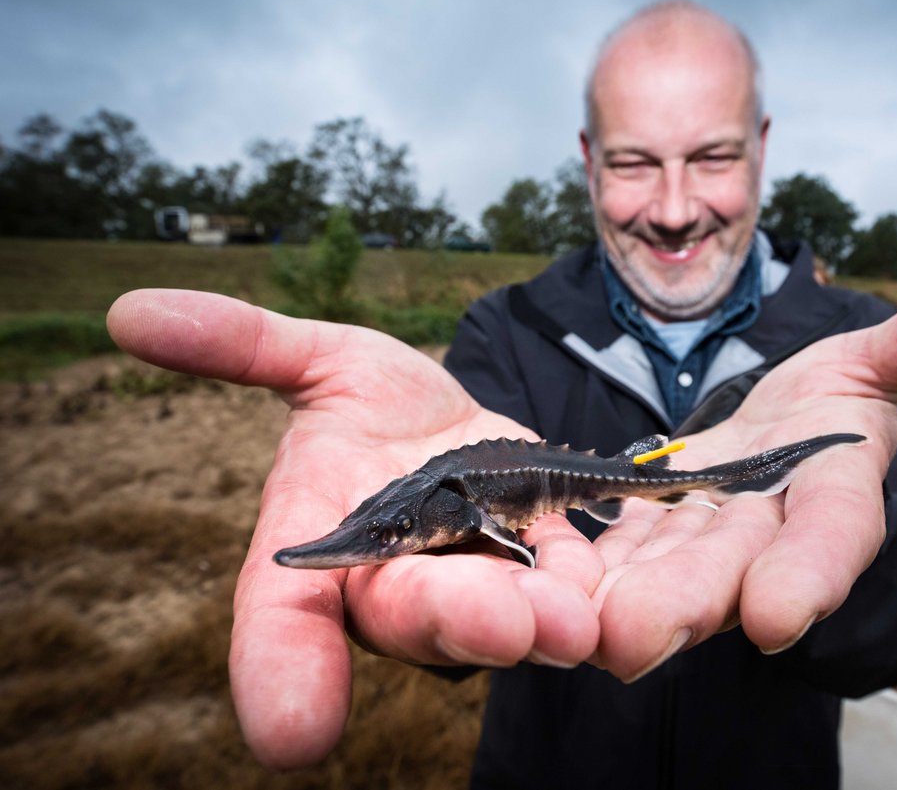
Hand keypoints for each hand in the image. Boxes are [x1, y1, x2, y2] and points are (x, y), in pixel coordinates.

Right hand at [107, 290, 604, 767]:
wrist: (459, 424)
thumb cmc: (374, 407)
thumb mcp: (319, 362)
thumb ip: (243, 344)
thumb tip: (132, 309)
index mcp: (326, 548)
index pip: (286, 618)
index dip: (282, 673)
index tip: (292, 733)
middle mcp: (399, 585)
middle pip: (416, 618)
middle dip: (453, 621)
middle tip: (496, 622)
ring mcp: (481, 585)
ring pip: (504, 617)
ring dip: (536, 624)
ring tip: (572, 621)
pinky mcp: (551, 568)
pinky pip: (573, 591)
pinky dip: (596, 598)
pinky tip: (619, 604)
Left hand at [582, 274, 896, 678]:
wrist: (776, 431)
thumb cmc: (833, 400)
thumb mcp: (877, 361)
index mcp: (832, 499)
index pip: (831, 539)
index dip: (810, 575)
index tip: (777, 616)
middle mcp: (766, 533)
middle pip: (729, 571)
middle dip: (685, 604)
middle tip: (634, 638)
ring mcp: (702, 536)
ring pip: (662, 568)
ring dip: (621, 597)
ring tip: (574, 623)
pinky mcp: (649, 525)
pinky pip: (616, 545)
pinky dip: (584, 561)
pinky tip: (541, 577)